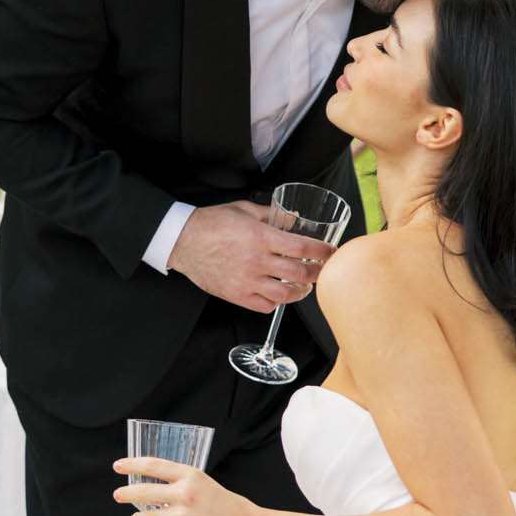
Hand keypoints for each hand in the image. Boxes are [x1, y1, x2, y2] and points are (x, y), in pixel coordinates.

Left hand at [112, 457, 257, 515]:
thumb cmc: (230, 507)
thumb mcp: (206, 484)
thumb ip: (183, 484)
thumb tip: (157, 487)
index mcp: (191, 476)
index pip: (153, 466)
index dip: (132, 464)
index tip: (118, 466)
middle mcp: (185, 494)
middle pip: (144, 491)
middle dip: (126, 493)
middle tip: (118, 494)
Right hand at [167, 201, 335, 313]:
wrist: (183, 240)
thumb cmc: (212, 222)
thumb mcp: (245, 210)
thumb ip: (272, 215)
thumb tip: (293, 218)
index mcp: (261, 237)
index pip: (303, 248)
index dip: (323, 251)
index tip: (332, 253)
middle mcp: (257, 261)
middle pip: (300, 274)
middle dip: (317, 274)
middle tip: (322, 271)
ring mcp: (247, 280)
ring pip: (285, 295)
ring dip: (300, 292)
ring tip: (304, 287)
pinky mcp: (236, 294)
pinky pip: (264, 305)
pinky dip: (277, 303)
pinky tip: (280, 295)